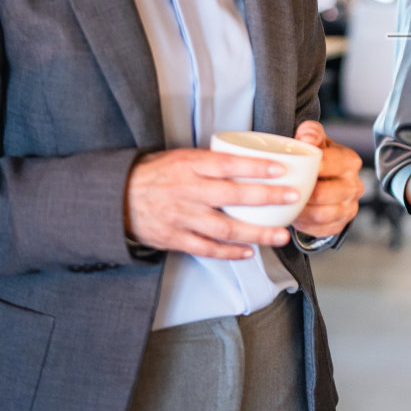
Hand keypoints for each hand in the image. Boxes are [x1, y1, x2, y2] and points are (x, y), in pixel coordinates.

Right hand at [125, 148, 301, 258]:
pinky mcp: (175, 238)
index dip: (256, 167)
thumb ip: (211, 161)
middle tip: (293, 198)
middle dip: (267, 198)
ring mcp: (182, 217)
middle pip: (233, 196)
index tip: (281, 168)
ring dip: (256, 233)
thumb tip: (250, 160)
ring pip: (225, 228)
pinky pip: (207, 248)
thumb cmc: (155, 175)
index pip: (228, 164)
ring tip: (280, 235)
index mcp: (189, 165)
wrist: (116, 199)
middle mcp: (187, 191)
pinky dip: (229, 252)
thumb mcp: (180, 157)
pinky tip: (248, 252)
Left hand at [289, 120, 364, 238]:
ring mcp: (350, 207)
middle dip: (302, 193)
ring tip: (286, 204)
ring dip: (301, 211)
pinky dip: (304, 224)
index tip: (291, 169)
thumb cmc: (319, 158)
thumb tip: (306, 138)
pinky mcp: (340, 224)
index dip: (310, 168)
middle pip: (326, 193)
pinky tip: (294, 215)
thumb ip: (310, 133)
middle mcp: (354, 185)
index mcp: (350, 161)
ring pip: (322, 214)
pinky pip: (320, 229)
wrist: (325, 180)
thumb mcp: (315, 141)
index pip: (331, 164)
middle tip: (282, 191)